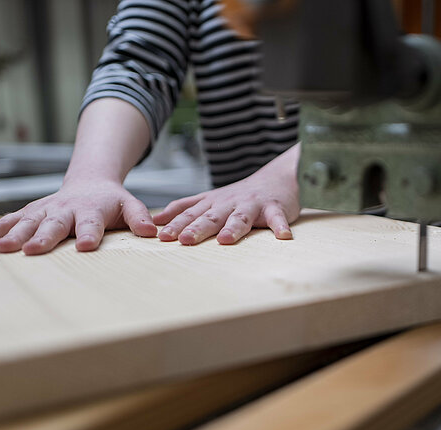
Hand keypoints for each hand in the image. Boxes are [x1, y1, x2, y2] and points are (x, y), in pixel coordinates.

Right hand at [0, 180, 156, 254]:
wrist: (89, 183)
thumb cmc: (110, 202)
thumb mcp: (129, 205)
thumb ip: (139, 218)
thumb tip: (152, 232)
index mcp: (89, 212)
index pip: (90, 225)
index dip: (88, 234)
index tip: (84, 246)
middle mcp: (62, 211)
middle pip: (52, 226)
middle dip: (42, 237)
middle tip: (33, 250)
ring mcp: (41, 212)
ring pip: (24, 224)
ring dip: (12, 236)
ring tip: (0, 250)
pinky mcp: (26, 214)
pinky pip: (4, 223)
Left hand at [153, 147, 300, 244]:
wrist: (276, 178)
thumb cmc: (240, 196)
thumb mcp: (209, 199)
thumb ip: (185, 208)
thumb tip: (156, 220)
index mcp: (213, 203)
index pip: (191, 214)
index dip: (176, 225)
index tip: (161, 237)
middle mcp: (229, 203)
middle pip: (212, 217)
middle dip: (197, 228)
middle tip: (185, 240)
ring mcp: (252, 205)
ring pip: (241, 217)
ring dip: (233, 228)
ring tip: (225, 240)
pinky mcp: (275, 208)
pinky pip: (277, 218)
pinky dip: (280, 227)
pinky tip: (283, 237)